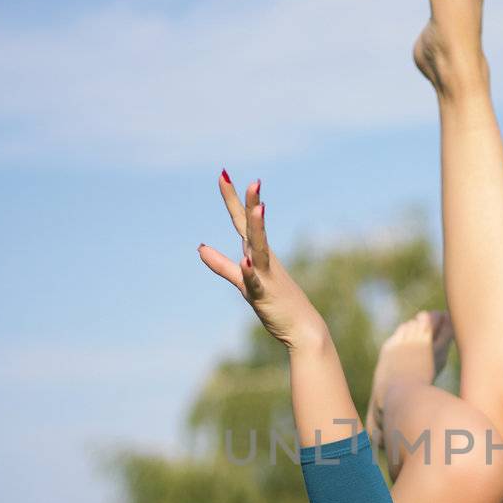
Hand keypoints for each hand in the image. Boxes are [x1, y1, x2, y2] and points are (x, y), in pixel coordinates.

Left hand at [198, 172, 327, 350]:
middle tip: (253, 181)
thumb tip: (200, 247)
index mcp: (258, 253)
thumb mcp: (243, 282)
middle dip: (251, 204)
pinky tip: (245, 262)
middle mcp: (263, 259)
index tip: (223, 174)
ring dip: (259, 229)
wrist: (303, 329)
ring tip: (258, 208)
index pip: (242, 221)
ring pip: (260, 249)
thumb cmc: (276, 302)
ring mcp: (266, 276)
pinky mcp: (265, 296)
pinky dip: (249, 272)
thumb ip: (221, 265)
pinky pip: (255, 283)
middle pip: (253, 227)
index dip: (233, 199)